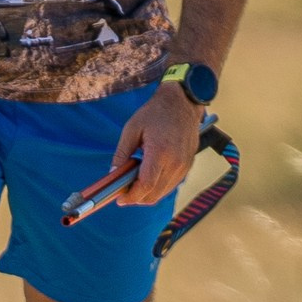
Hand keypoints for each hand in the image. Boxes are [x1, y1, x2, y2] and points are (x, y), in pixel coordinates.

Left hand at [111, 83, 201, 203]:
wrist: (183, 103)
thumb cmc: (155, 113)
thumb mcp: (132, 129)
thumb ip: (121, 153)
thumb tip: (113, 173)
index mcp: (160, 152)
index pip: (146, 185)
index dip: (131, 196)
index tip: (119, 199)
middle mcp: (175, 163)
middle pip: (154, 194)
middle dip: (136, 198)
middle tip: (123, 191)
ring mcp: (184, 166)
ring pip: (162, 193)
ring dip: (147, 193)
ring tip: (135, 180)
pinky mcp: (188, 166)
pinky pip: (171, 185)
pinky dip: (158, 187)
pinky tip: (148, 175)